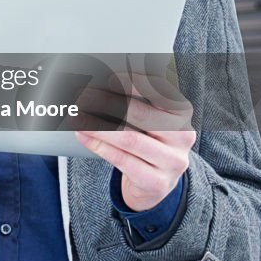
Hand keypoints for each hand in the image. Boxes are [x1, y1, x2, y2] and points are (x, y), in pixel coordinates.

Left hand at [75, 71, 194, 210]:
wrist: (154, 183)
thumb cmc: (146, 141)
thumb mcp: (147, 120)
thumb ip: (132, 101)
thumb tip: (100, 84)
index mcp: (181, 114)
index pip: (160, 92)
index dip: (134, 83)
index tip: (108, 77)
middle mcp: (182, 136)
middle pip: (141, 114)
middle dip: (107, 102)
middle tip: (83, 96)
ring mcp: (172, 161)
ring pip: (130, 139)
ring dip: (98, 125)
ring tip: (77, 116)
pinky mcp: (156, 182)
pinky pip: (122, 159)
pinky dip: (98, 145)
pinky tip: (82, 135)